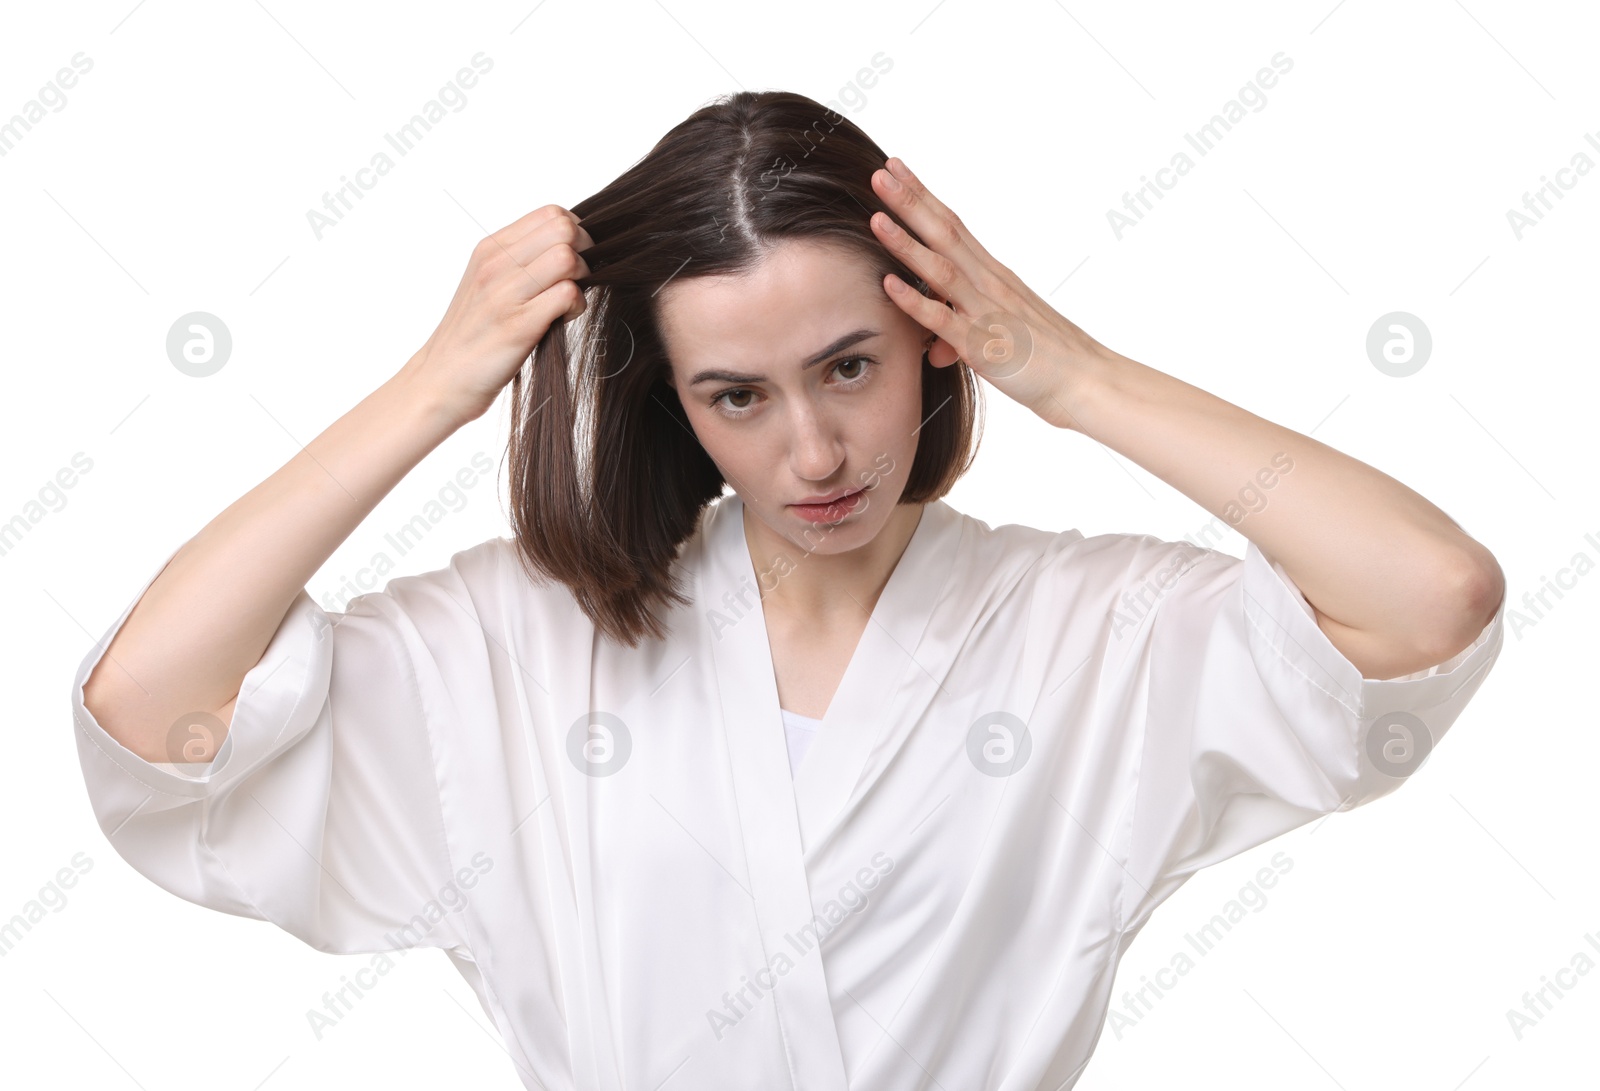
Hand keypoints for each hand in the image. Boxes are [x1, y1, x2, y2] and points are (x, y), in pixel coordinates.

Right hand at [405, 204, 594, 426]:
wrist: (439, 381)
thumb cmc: (472, 336)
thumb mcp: (487, 284)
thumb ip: (521, 261)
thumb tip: (571, 247)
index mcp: (490, 249)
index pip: (552, 214)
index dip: (576, 235)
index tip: (573, 262)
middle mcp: (495, 264)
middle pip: (565, 229)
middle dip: (584, 253)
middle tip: (576, 282)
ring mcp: (504, 294)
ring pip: (568, 258)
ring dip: (581, 281)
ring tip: (566, 303)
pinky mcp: (517, 326)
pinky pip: (567, 295)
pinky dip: (575, 307)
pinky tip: (560, 320)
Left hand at [869, 157, 1116, 431]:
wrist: (1086, 381)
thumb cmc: (1047, 359)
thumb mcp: (998, 337)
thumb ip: (962, 335)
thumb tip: (936, 348)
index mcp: (993, 275)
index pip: (953, 225)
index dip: (923, 196)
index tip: (896, 168)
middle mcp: (989, 284)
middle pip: (945, 233)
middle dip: (911, 202)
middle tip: (880, 172)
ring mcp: (986, 312)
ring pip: (940, 269)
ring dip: (906, 243)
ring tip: (877, 217)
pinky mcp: (983, 346)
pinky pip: (944, 320)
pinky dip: (915, 302)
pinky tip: (889, 284)